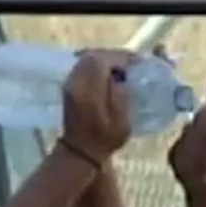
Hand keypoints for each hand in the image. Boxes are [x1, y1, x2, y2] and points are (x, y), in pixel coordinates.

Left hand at [60, 49, 135, 165]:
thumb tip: (121, 78)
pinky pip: (83, 65)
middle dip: (113, 55)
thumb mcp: (121, 123)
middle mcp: (75, 83)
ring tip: (122, 67)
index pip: (102, 61)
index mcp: (88, 92)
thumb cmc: (104, 140)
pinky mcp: (69, 85)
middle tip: (131, 62)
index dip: (120, 57)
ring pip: (86, 58)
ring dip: (105, 59)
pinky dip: (97, 65)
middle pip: (92, 55)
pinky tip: (109, 73)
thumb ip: (121, 96)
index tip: (137, 62)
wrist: (80, 150)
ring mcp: (70, 83)